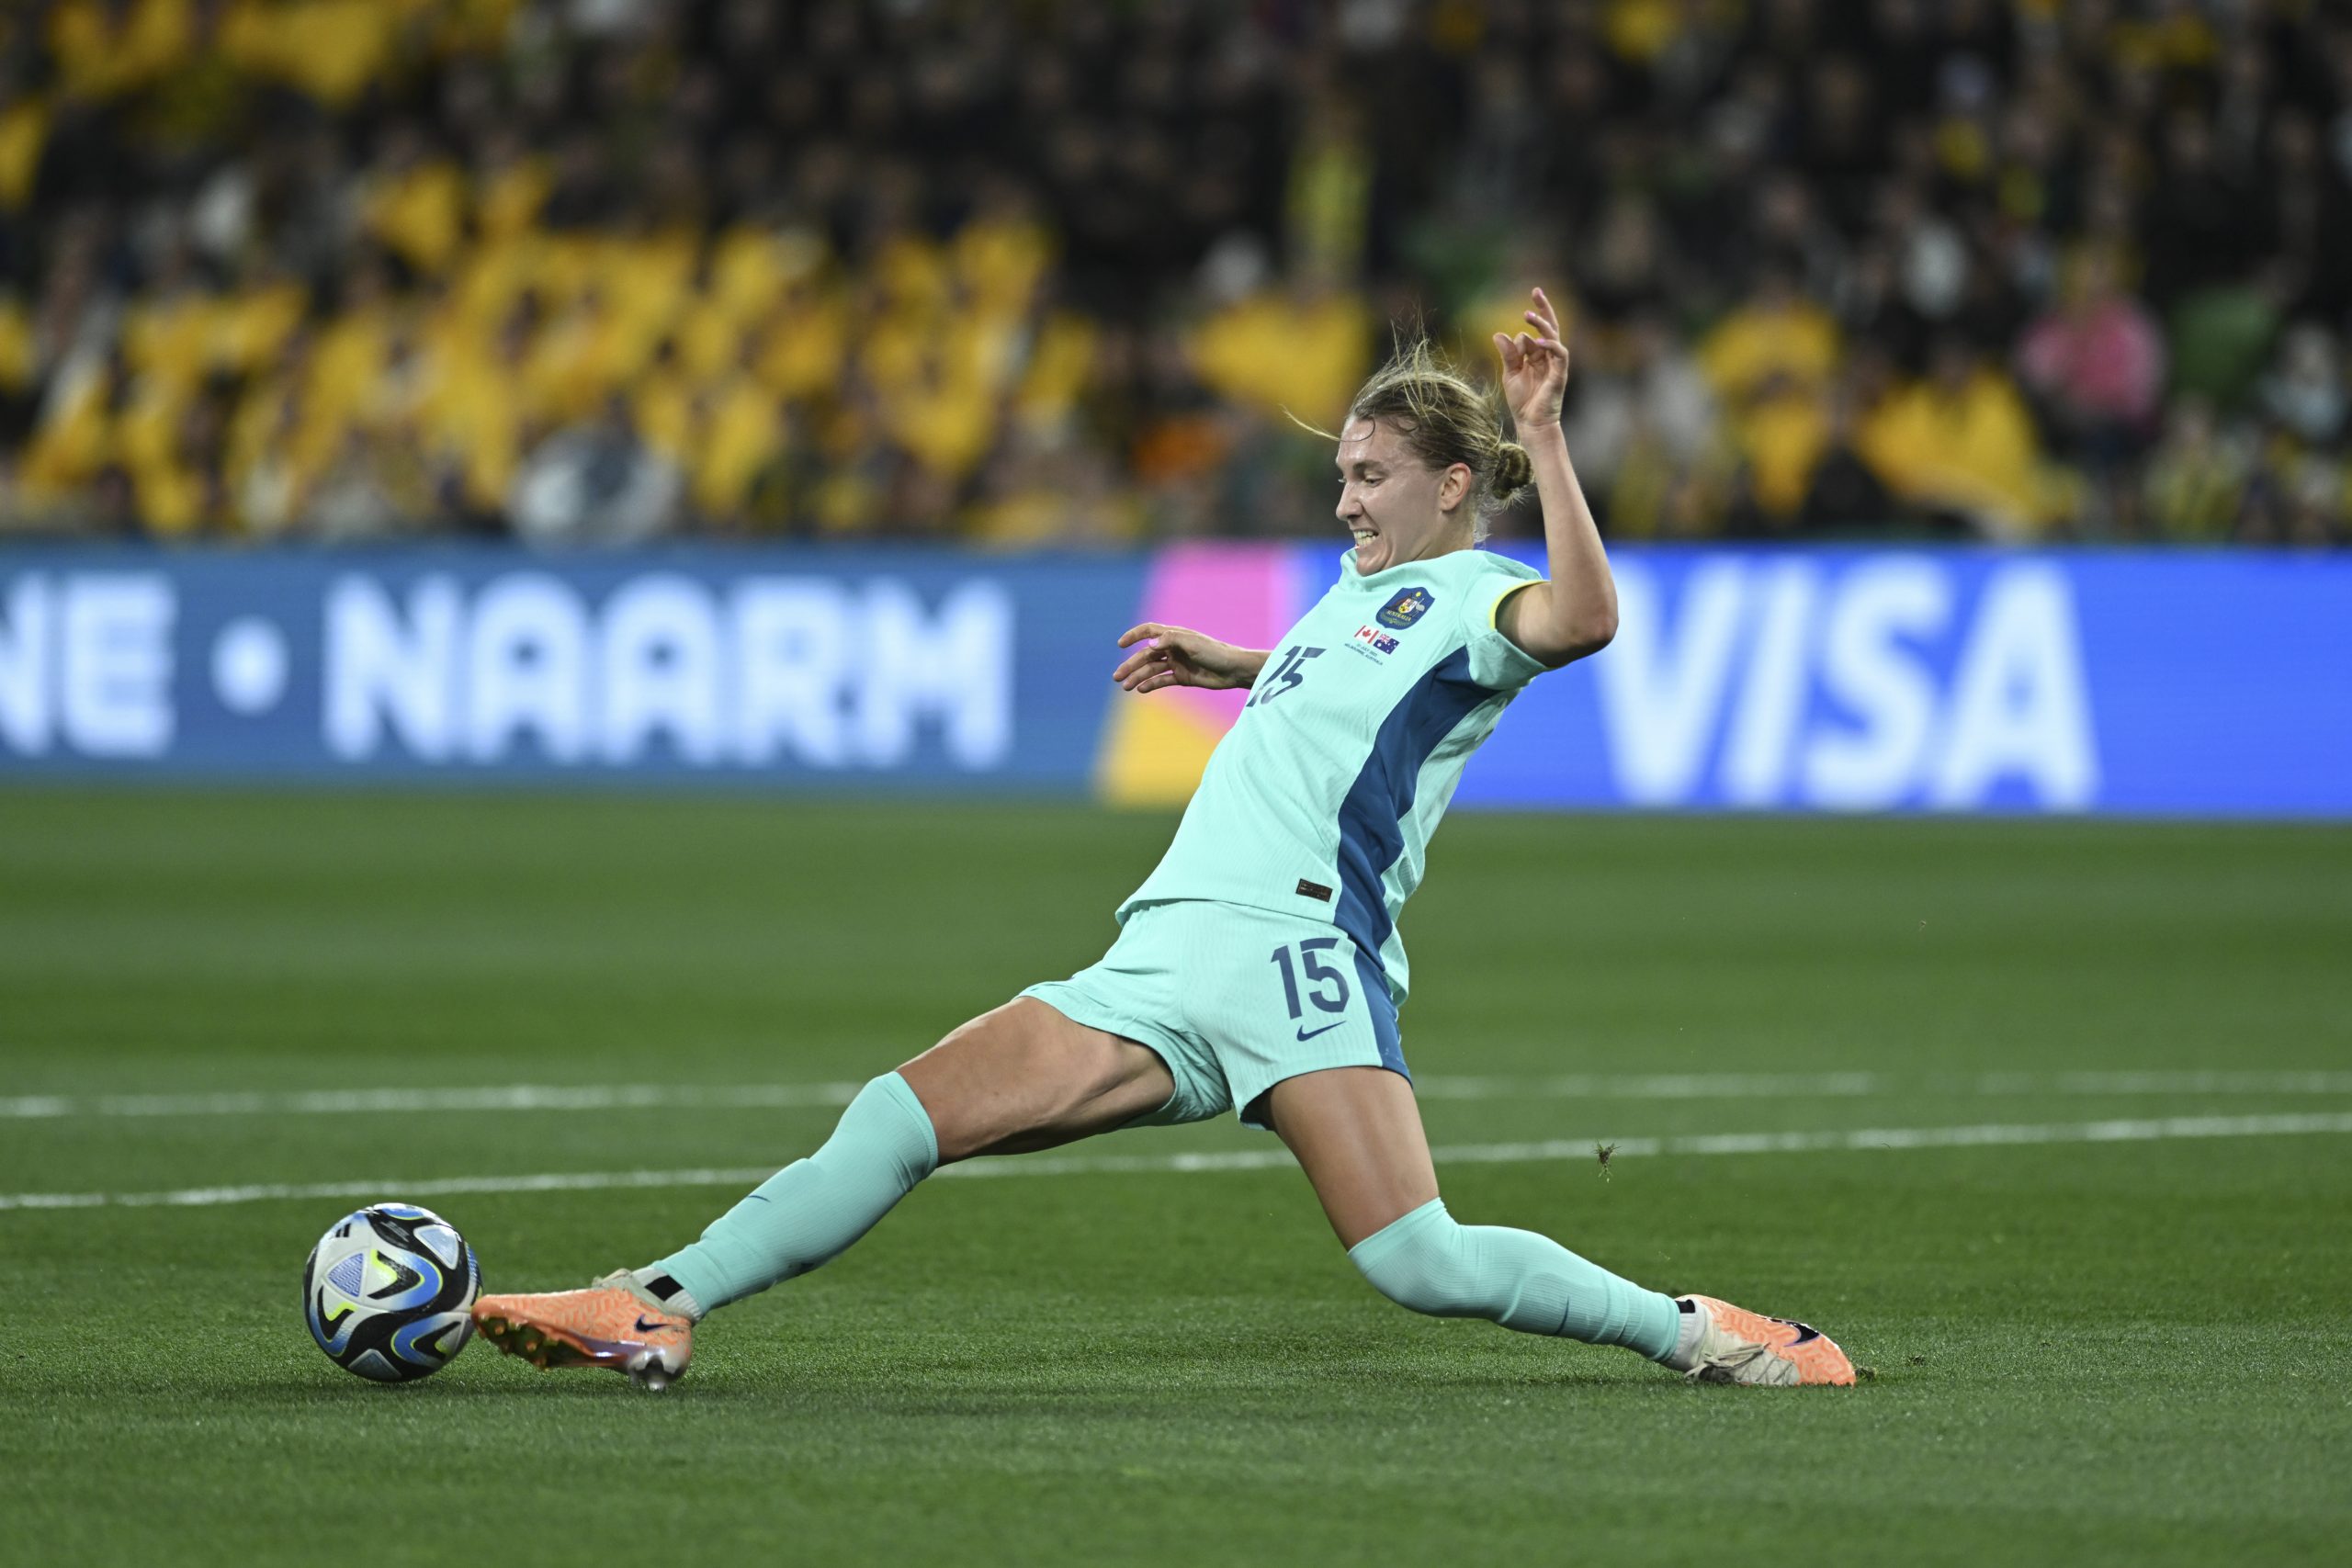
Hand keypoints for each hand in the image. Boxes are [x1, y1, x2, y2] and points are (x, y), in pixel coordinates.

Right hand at [1111, 624, 1259, 692]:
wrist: (1233, 670)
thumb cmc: (1215, 652)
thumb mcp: (1192, 643)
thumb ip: (1171, 640)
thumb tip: (1149, 645)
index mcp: (1174, 635)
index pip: (1149, 631)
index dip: (1133, 636)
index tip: (1120, 644)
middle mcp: (1173, 648)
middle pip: (1145, 655)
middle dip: (1130, 665)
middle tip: (1117, 677)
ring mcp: (1176, 663)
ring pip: (1151, 669)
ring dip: (1138, 677)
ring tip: (1126, 687)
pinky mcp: (1182, 677)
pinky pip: (1162, 680)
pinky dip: (1151, 684)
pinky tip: (1141, 690)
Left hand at [1493, 287, 1570, 431]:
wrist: (1531, 424)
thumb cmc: (1522, 401)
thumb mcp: (1510, 374)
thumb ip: (1507, 355)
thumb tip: (1498, 334)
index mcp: (1537, 356)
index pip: (1533, 334)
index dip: (1522, 332)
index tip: (1515, 320)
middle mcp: (1549, 357)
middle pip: (1551, 327)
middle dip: (1544, 308)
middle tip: (1536, 291)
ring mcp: (1556, 364)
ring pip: (1554, 336)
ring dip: (1542, 324)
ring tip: (1528, 314)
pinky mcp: (1560, 374)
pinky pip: (1560, 354)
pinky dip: (1550, 345)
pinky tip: (1537, 341)